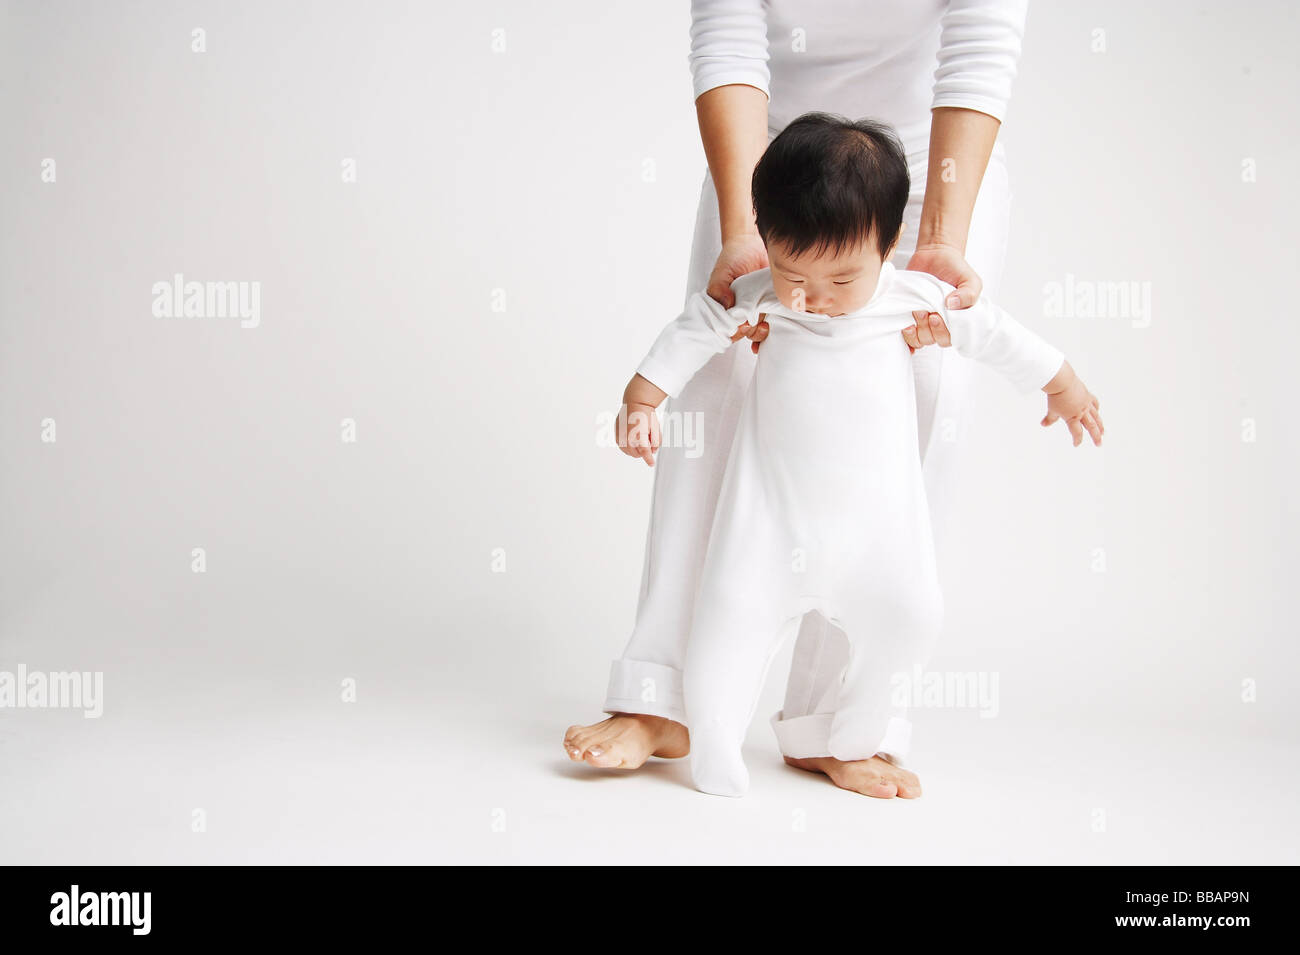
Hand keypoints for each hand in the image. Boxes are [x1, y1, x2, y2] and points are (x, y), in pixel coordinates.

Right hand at [616, 401, 660, 465]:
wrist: (635, 401)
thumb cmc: (646, 414)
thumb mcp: (656, 429)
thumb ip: (656, 442)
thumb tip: (653, 451)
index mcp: (638, 435)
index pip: (645, 452)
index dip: (649, 460)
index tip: (652, 463)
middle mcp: (627, 437)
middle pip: (636, 454)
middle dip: (643, 452)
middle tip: (648, 442)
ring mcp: (619, 435)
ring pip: (628, 451)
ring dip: (635, 449)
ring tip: (640, 437)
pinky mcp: (616, 433)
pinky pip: (621, 445)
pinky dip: (627, 444)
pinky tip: (632, 436)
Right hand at [710, 233, 769, 353]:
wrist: (753, 243)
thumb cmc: (734, 258)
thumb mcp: (721, 272)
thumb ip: (718, 288)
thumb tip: (727, 305)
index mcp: (725, 308)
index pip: (726, 329)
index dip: (733, 331)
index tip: (740, 324)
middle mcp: (740, 311)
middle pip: (743, 333)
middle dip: (748, 332)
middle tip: (751, 322)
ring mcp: (757, 309)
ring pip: (758, 330)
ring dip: (760, 333)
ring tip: (764, 325)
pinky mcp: (771, 304)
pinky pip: (774, 321)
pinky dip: (773, 329)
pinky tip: (771, 328)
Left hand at [902, 243, 981, 353]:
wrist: (936, 254)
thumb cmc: (956, 269)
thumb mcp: (970, 280)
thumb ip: (969, 294)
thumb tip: (952, 305)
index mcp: (956, 320)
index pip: (950, 339)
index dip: (942, 333)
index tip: (937, 316)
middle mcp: (940, 323)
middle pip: (933, 340)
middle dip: (929, 329)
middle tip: (927, 312)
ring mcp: (924, 320)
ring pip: (919, 339)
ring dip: (917, 330)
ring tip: (917, 311)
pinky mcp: (909, 315)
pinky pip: (906, 335)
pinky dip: (905, 336)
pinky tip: (905, 327)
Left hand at [1042, 366, 1103, 446]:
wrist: (1062, 381)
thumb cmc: (1056, 396)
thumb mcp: (1052, 410)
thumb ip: (1050, 418)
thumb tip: (1043, 424)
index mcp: (1073, 418)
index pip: (1077, 432)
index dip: (1077, 439)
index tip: (1076, 444)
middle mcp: (1082, 412)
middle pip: (1091, 427)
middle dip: (1096, 437)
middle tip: (1099, 444)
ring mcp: (1086, 404)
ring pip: (1096, 417)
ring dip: (1100, 426)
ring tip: (1103, 432)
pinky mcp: (1087, 396)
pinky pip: (1094, 404)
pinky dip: (1097, 409)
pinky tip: (1097, 412)